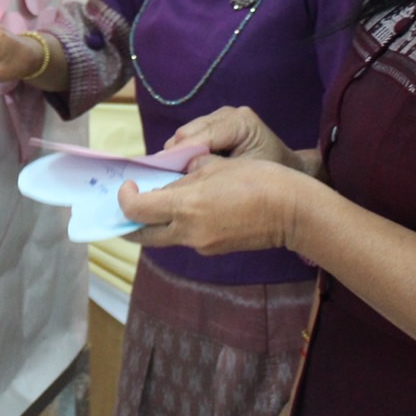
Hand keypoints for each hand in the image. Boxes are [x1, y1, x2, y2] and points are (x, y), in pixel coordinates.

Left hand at [118, 156, 304, 254]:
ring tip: (158, 202)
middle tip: (126, 206)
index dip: (126, 198)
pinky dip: (179, 224)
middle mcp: (188, 231)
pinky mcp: (214, 249)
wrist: (290, 210)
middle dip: (129, 223)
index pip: (136, 210)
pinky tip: (188, 209)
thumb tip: (172, 180)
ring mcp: (201, 244)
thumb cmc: (255, 179)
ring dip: (156, 222)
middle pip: (144, 235)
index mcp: (185, 206)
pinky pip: (186, 237)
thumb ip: (185, 175)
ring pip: (165, 237)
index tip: (129, 185)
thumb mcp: (214, 167)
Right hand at [164, 106, 301, 171]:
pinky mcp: (213, 125)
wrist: (291, 172)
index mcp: (240, 122)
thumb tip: (182, 170)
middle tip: (168, 181)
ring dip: (178, 156)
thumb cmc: (272, 178)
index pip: (200, 135)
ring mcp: (219, 117)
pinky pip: (189, 138)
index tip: (162, 174)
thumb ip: (216, 169)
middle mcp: (227, 114)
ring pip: (184, 134)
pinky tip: (185, 171)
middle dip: (176, 156)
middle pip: (187, 132)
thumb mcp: (245, 176)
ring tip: (176, 178)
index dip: (180, 155)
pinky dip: (184, 154)